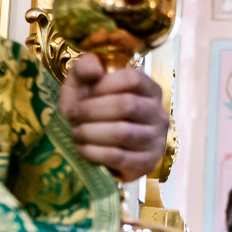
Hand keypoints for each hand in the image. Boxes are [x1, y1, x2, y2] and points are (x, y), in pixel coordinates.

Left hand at [60, 53, 169, 182]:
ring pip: (122, 132)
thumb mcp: (85, 87)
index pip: (132, 79)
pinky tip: (82, 148)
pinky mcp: (146, 164)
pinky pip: (117, 156)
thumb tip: (93, 68)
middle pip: (127, 105)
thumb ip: (84, 69)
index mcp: (149, 90)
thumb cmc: (94, 112)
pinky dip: (93, 152)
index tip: (85, 93)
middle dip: (91, 110)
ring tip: (76, 132)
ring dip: (90, 132)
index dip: (104, 84)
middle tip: (73, 116)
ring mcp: (156, 141)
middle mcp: (159, 114)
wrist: (103, 150)